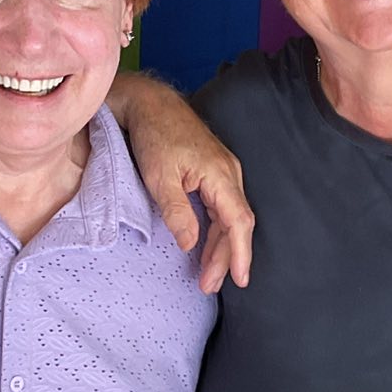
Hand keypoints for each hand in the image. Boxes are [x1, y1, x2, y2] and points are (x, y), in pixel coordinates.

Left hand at [110, 73, 254, 292]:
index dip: (240, 253)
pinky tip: (207, 247)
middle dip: (226, 258)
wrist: (151, 104)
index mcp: (221, 174)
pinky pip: (222, 208)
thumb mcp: (159, 177)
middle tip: (210, 286)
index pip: (239, 221)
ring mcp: (224, 172)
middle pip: (236, 224)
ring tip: (209, 275)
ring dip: (220, 247)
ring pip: (230, 217)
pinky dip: (216, 231)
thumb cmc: (155, 136)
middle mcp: (229, 174)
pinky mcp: (214, 172)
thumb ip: (177, 211)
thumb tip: (190, 244)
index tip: (239, 279)